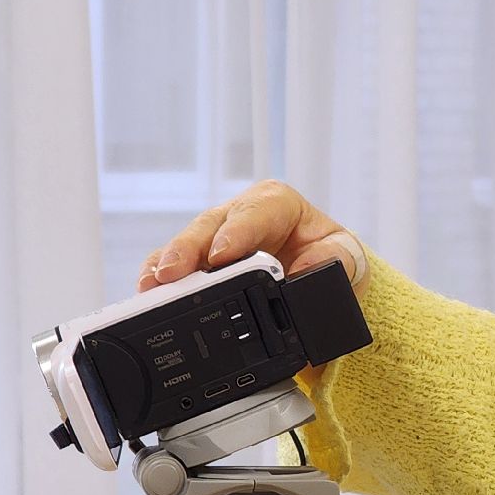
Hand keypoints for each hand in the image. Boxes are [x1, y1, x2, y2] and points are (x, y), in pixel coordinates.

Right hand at [136, 180, 366, 294]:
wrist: (325, 277)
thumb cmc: (330, 254)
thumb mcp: (346, 254)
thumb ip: (335, 258)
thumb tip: (306, 269)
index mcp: (276, 204)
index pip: (254, 212)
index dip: (235, 232)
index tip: (222, 254)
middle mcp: (240, 216)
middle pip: (208, 226)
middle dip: (188, 249)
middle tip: (172, 272)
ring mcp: (216, 238)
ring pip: (186, 245)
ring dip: (166, 264)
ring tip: (152, 284)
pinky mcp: (201, 260)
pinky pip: (175, 265)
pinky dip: (159, 276)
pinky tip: (148, 289)